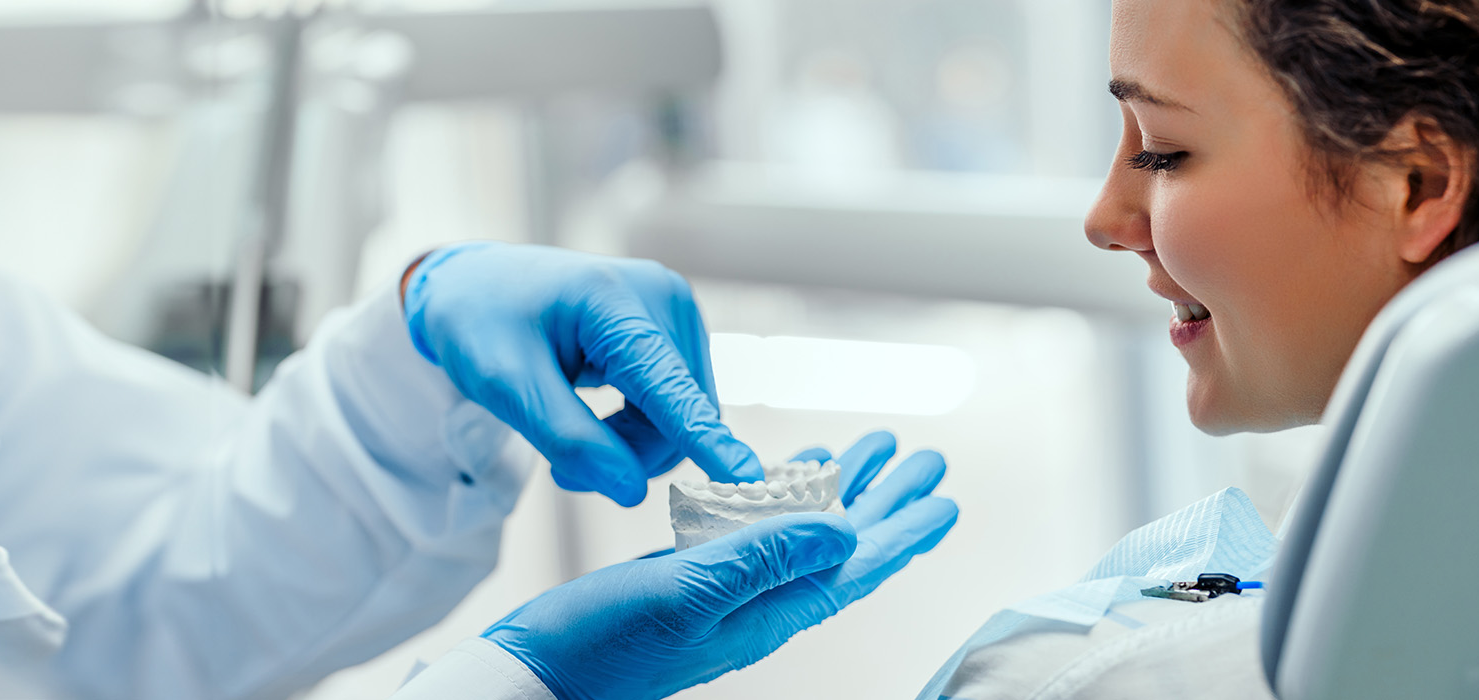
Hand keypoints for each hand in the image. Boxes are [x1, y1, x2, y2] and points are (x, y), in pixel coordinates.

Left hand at [402, 242, 761, 505]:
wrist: (477, 284)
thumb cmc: (482, 325)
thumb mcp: (504, 384)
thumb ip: (568, 437)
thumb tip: (632, 492)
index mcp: (616, 302)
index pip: (669, 387)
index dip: (705, 439)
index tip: (746, 478)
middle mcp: (665, 299)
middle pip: (682, 414)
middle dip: (630, 456)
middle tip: (562, 467)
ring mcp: (677, 312)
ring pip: (686, 417)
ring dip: (634, 447)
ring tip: (570, 444)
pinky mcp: (677, 331)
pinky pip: (679, 405)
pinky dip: (640, 430)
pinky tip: (595, 422)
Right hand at [482, 431, 958, 699]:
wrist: (533, 678)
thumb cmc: (601, 646)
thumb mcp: (687, 594)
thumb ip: (765, 560)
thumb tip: (845, 534)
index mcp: (767, 612)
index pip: (855, 566)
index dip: (903, 530)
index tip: (945, 496)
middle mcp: (757, 604)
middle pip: (843, 545)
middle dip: (887, 499)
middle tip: (927, 457)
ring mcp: (725, 592)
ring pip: (804, 532)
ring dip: (844, 490)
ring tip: (876, 448)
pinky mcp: (691, 578)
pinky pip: (758, 529)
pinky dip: (782, 495)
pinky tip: (792, 471)